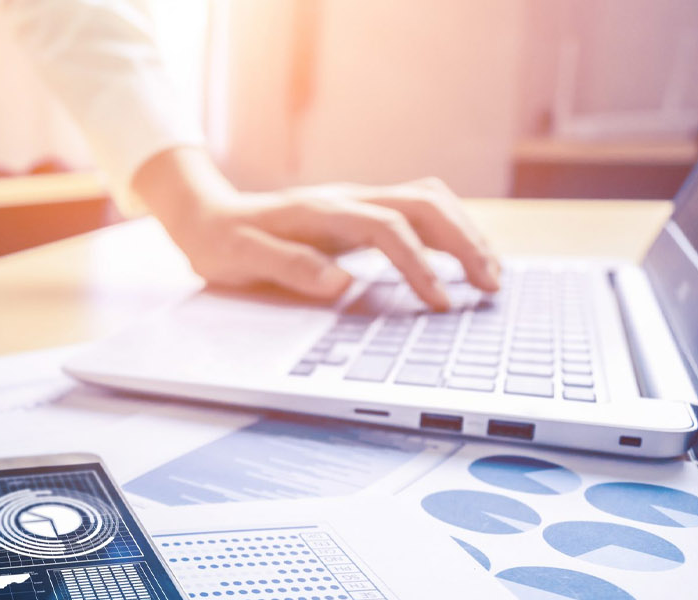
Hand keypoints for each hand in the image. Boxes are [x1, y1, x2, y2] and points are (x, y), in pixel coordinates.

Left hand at [134, 147, 499, 310]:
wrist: (206, 217)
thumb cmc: (222, 243)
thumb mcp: (242, 259)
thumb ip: (288, 267)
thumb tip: (341, 283)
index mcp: (321, 212)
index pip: (387, 228)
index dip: (417, 264)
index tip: (439, 302)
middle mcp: (347, 199)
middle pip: (423, 204)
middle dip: (464, 243)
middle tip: (491, 287)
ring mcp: (358, 202)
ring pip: (428, 201)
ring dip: (465, 233)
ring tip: (491, 276)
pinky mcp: (362, 213)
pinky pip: (418, 211)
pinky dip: (449, 231)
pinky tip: (463, 260)